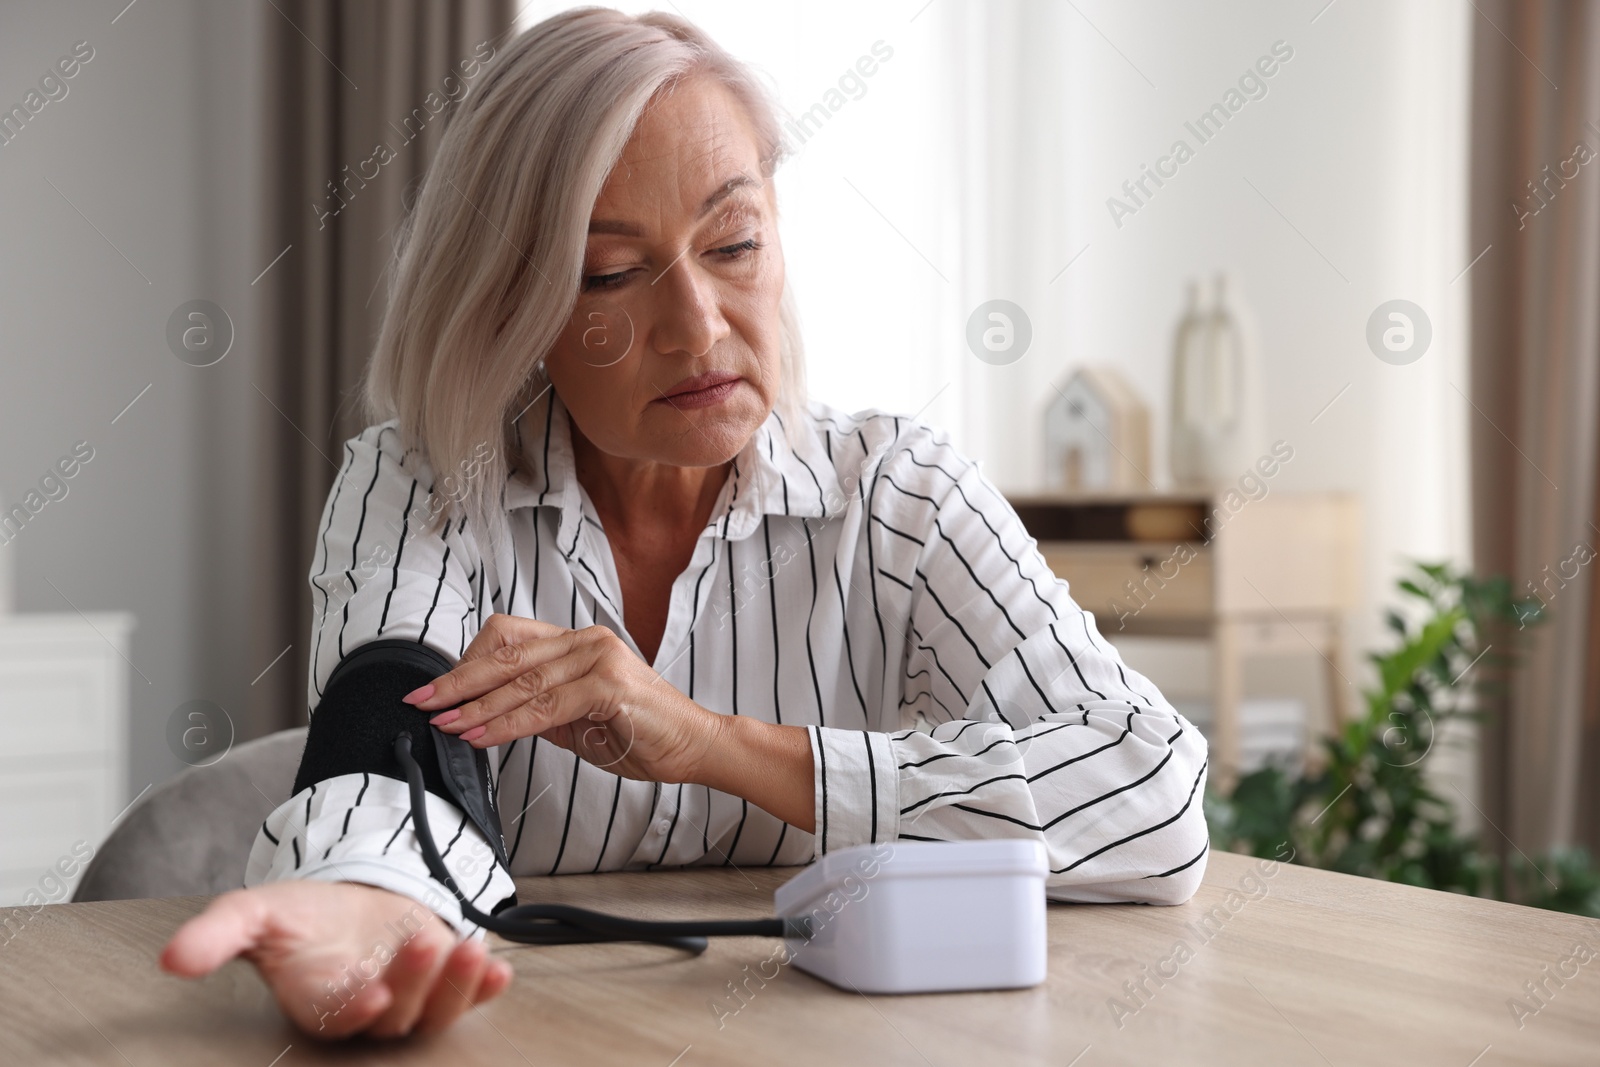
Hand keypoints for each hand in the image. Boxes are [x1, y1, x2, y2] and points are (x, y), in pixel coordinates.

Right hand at [159, 881, 512, 1038]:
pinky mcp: (444, 984)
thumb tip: (173, 958)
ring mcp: (410, 1000)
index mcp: (319, 1003)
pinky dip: (485, 987)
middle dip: (413, 982)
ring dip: (455, 985)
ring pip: (435, 1010)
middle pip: (395, 1016)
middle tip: (422, 940)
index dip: (354, 1011)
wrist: (350, 901)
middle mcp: (368, 1011)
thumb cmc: (301, 918)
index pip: (337, 1020)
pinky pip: (468, 997)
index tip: (370, 996)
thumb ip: (218, 935)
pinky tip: (499, 970)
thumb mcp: (255, 913)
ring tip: (471, 950)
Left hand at [404, 613, 725, 782]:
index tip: (437, 689)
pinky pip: (544, 707)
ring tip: (445, 724)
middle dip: (458, 681)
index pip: (510, 638)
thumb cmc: (642, 734)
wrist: (693, 746)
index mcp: (578, 643)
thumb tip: (490, 717)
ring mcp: (599, 658)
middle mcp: (586, 641)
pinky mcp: (608, 685)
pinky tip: (481, 736)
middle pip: (507, 654)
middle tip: (422, 701)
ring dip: (476, 707)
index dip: (468, 662)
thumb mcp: (579, 721)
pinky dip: (507, 724)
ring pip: (521, 682)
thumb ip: (540, 711)